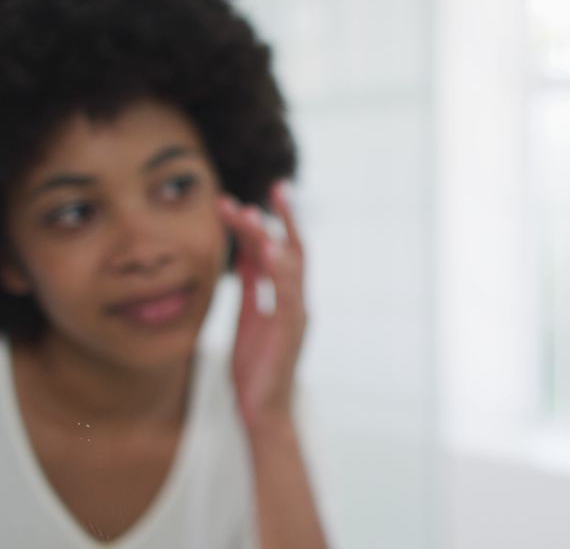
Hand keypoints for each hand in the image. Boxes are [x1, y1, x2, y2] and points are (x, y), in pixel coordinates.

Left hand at [217, 181, 306, 431]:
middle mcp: (296, 301)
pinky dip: (282, 274)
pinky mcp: (291, 333)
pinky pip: (288, 298)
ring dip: (275, 239)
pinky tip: (270, 253)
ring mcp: (297, 316)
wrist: (262, 412)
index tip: (251, 197)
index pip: (279, 251)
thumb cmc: (255, 370)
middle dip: (284, 218)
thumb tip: (244, 255)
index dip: (268, 223)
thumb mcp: (246, 319)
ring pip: (293, 269)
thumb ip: (250, 289)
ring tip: (256, 215)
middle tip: (273, 186)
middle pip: (294, 250)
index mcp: (284, 298)